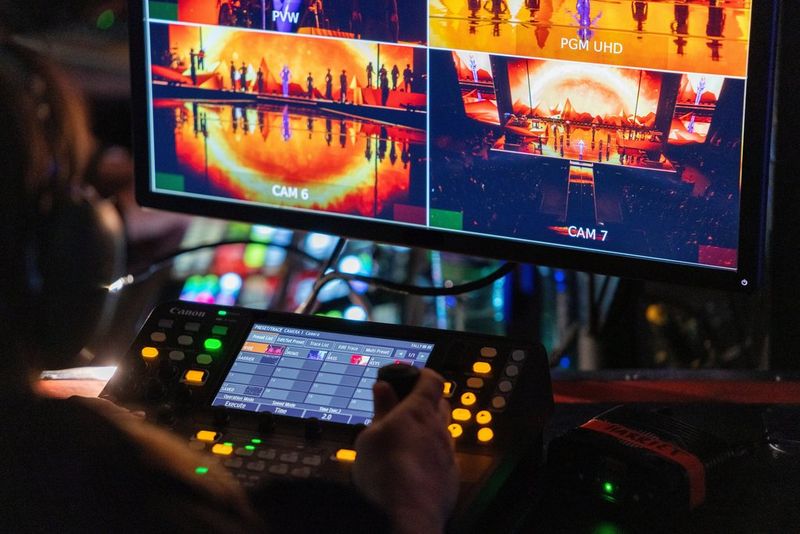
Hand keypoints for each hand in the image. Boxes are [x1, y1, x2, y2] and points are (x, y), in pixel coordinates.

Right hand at [353, 368, 457, 533]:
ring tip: (407, 440)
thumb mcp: (370, 436)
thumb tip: (383, 388)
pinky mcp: (451, 476)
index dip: (422, 374)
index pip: (432, 379)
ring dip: (429, 430)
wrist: (410, 515)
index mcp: (419, 411)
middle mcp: (439, 429)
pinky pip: (444, 456)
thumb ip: (381, 409)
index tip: (410, 375)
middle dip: (426, 401)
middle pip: (441, 403)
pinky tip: (416, 466)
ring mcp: (448, 453)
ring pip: (443, 431)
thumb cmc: (385, 474)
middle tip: (404, 407)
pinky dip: (432, 454)